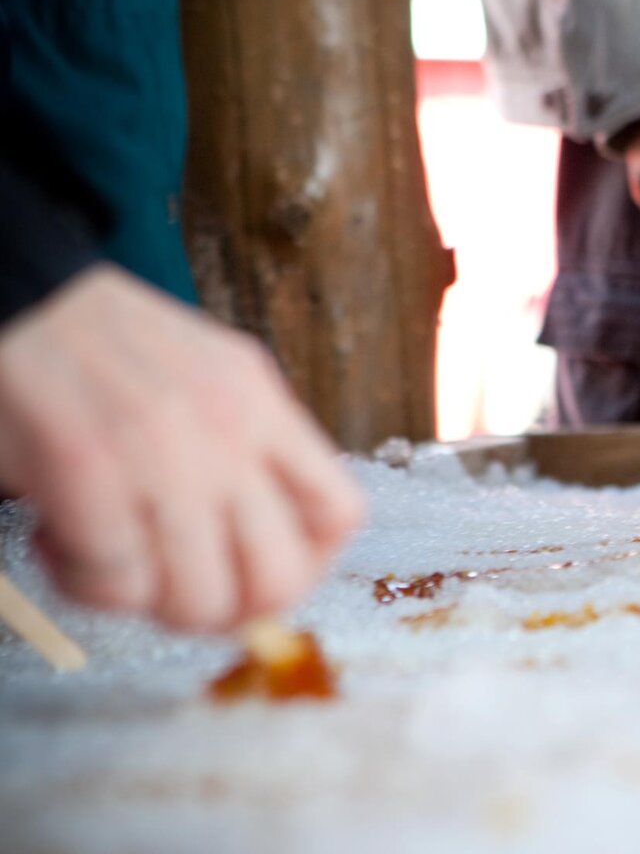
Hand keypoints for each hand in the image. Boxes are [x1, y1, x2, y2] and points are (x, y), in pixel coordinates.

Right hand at [0, 267, 364, 632]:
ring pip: (198, 599)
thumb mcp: (212, 377)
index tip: (255, 574)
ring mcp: (165, 452)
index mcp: (263, 405)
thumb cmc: (103, 347)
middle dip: (224, 610)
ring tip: (106, 558)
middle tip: (173, 588)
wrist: (19, 295)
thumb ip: (250, 449)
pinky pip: (116, 584)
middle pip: (278, 579)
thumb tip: (268, 544)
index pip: (340, 515)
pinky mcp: (89, 471)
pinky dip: (82, 584)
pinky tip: (57, 539)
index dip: (307, 567)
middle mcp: (229, 430)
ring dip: (145, 602)